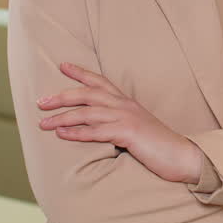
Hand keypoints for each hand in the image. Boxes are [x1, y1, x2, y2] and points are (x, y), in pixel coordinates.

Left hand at [38, 63, 203, 183]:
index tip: (61, 66)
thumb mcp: (138, 128)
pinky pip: (96, 132)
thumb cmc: (159, 146)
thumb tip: (99, 128)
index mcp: (127, 102)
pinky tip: (62, 134)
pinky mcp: (128, 133)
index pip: (100, 81)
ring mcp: (126, 118)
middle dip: (61, 96)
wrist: (183, 156)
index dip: (80, 73)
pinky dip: (77, 133)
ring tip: (43, 123)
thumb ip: (119, 123)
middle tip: (40, 102)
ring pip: (87, 112)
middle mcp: (125, 106)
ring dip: (62, 117)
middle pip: (87, 94)